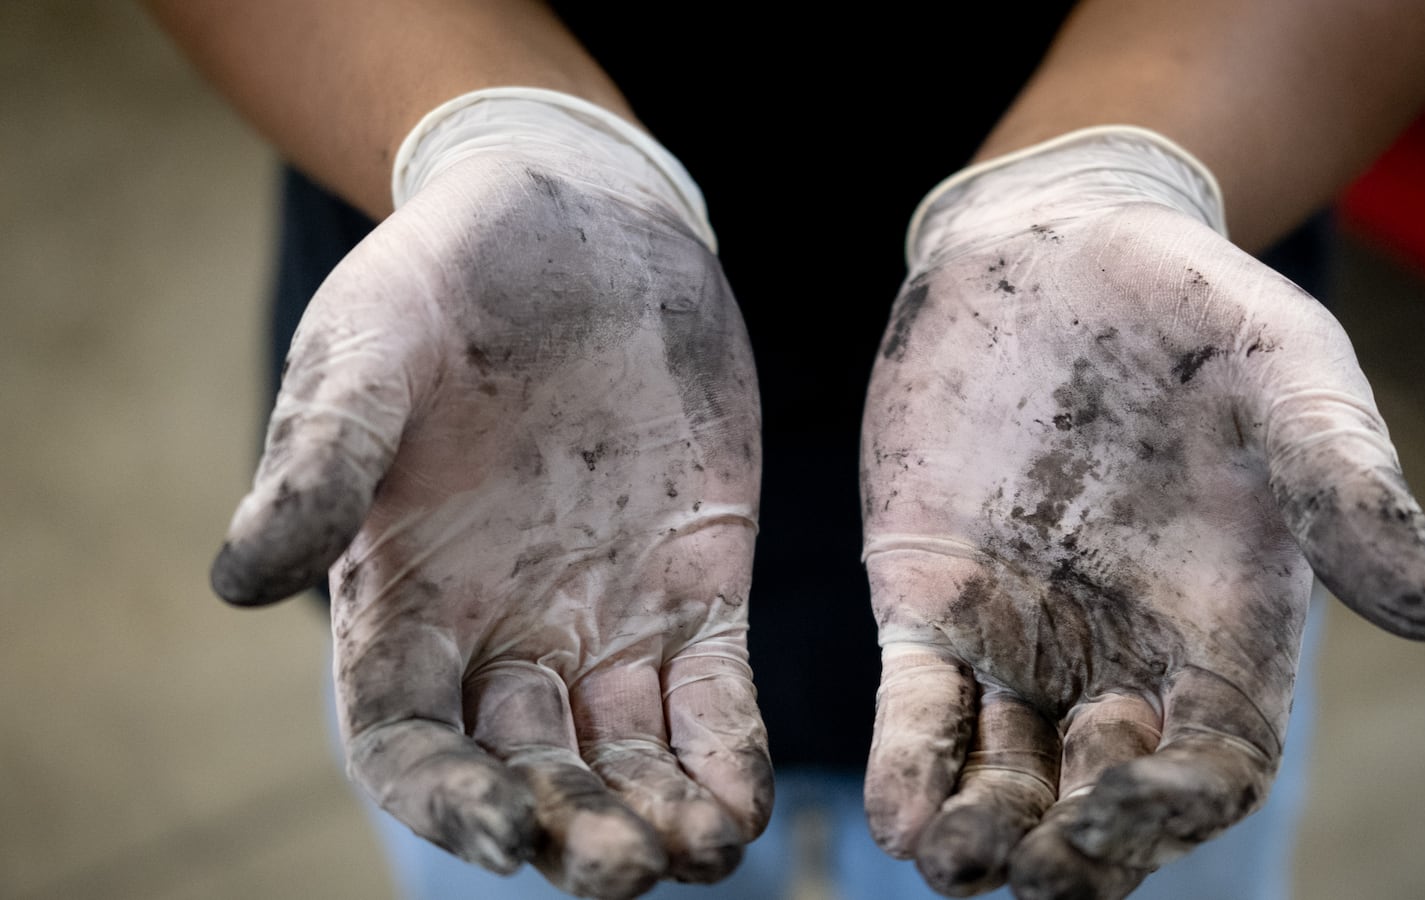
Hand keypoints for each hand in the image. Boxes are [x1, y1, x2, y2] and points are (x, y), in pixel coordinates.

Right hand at [210, 92, 770, 898]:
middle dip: (573, 831)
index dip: (448, 800)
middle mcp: (502, 629)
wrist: (578, 216)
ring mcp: (606, 614)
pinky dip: (726, 754)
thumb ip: (320, 459)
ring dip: (659, 817)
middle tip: (622, 872)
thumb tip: (239, 581)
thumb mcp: (370, 350)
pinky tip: (742, 801)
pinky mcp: (698, 584)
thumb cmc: (446, 279)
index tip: (507, 831)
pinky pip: (712, 695)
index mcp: (402, 596)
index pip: (409, 739)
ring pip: (626, 754)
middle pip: (529, 769)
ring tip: (700, 852)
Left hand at [860, 129, 1424, 898]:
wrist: (1051, 243)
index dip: (1175, 803)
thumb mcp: (1280, 367)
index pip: (1210, 761)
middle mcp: (1115, 652)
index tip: (1125, 806)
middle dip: (1071, 849)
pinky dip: (907, 764)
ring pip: (999, 772)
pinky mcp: (924, 600)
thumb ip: (1341, 474)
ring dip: (978, 831)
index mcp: (1218, 623)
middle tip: (1039, 870)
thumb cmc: (1189, 306)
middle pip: (1098, 794)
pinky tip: (897, 807)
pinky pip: (916, 707)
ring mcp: (1014, 634)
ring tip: (949, 857)